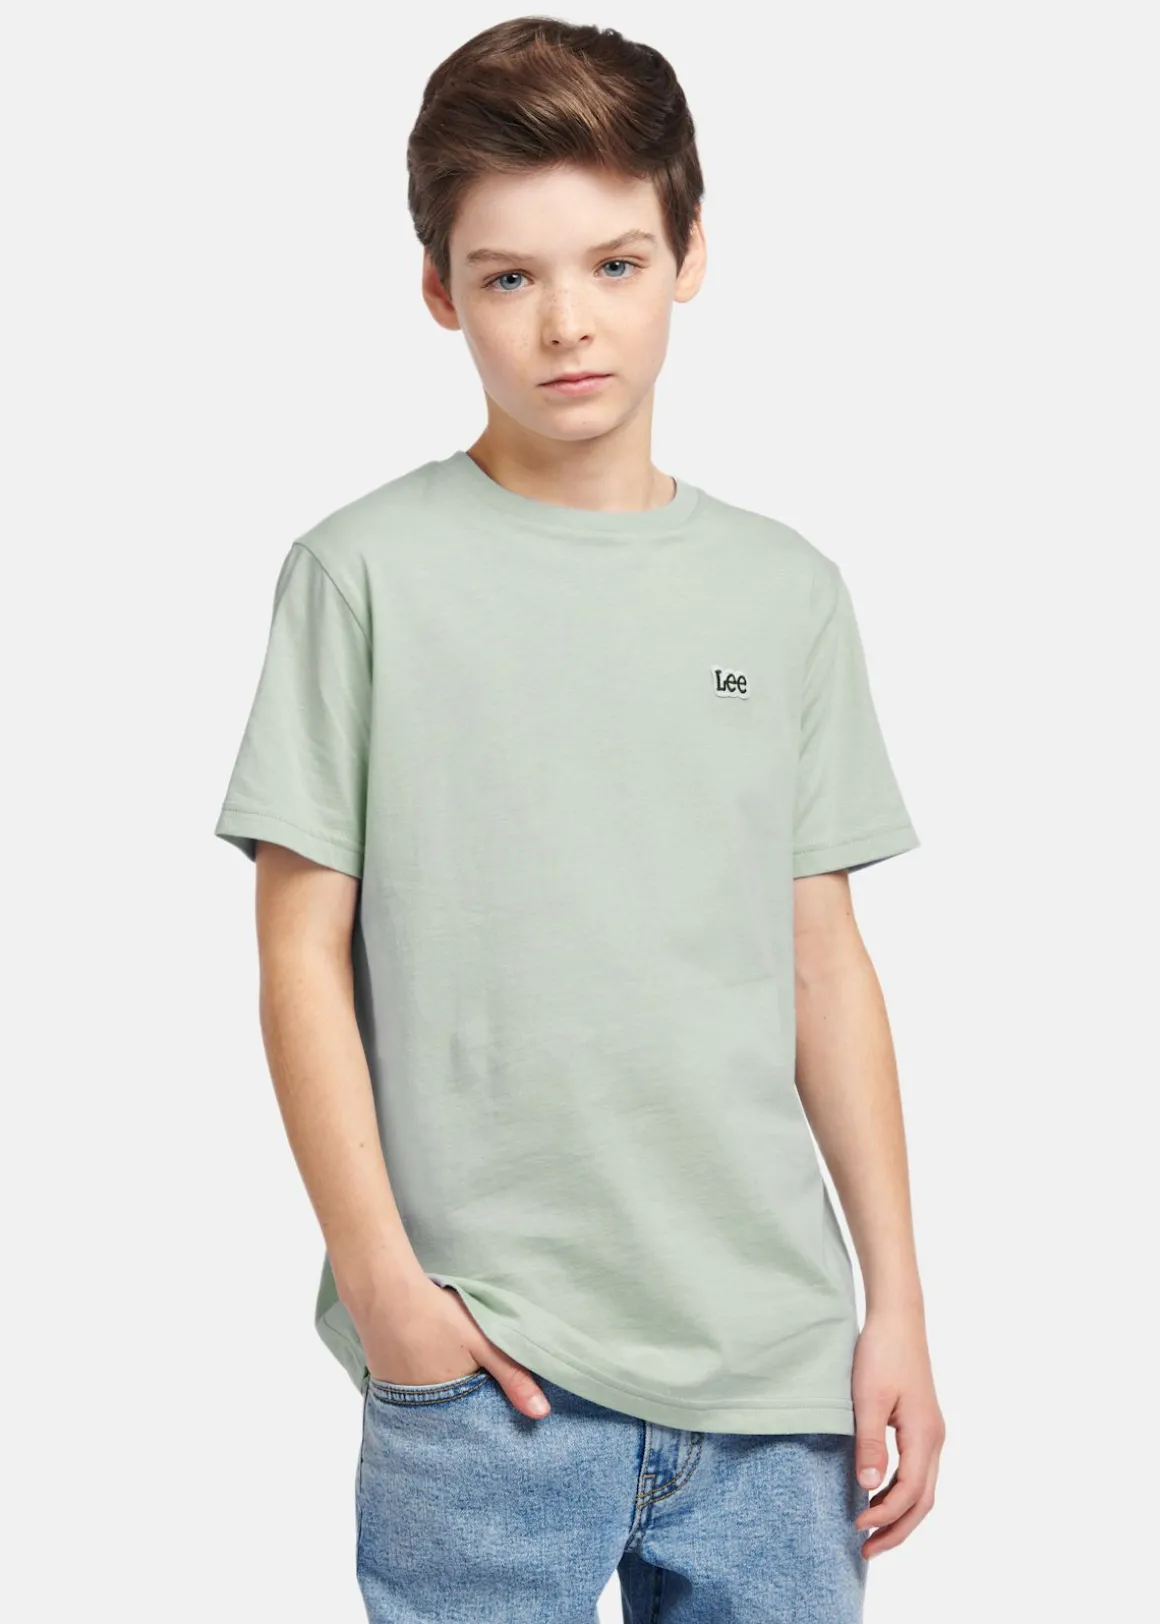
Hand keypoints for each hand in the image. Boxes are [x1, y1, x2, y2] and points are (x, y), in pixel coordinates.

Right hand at [354, 1275, 551, 1419]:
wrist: (386, 1294)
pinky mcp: (386, 1383)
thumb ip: (513, 1376)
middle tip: (477, 1389)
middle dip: (466, 1410)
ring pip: (431, 1406)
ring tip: (453, 1375)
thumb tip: (542, 1414)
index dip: (488, 1415)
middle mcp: (420, 1411)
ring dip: (444, 1397)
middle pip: (452, 1417)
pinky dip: (423, 1386)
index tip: (499, 1410)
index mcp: (448, 1406)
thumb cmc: (438, 1317)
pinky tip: (429, 1365)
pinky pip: (410, 1395)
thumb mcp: (484, 1343)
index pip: (474, 1424)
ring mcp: (399, 1399)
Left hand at [850, 1305, 944, 1558]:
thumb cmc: (881, 1353)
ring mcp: (931, 1432)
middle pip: (923, 1501)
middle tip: (867, 1550)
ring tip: (869, 1530)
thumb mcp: (868, 1398)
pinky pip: (916, 1471)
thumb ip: (870, 1443)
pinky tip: (876, 1493)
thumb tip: (868, 1488)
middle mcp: (935, 1439)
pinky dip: (899, 1491)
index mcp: (925, 1436)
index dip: (885, 1516)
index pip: (910, 1493)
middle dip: (897, 1529)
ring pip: (923, 1489)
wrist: (897, 1318)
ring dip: (899, 1513)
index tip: (856, 1526)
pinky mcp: (922, 1425)